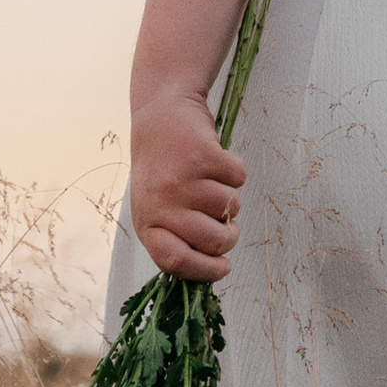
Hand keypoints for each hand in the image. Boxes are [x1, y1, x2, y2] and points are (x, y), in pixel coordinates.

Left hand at [130, 90, 245, 282]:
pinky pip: (239, 178)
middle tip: (225, 221)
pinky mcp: (203, 155)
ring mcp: (182, 180)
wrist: (160, 116)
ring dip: (230, 197)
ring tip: (210, 182)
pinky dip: (235, 170)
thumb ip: (176, 238)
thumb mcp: (157, 208)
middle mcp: (161, 204)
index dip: (205, 271)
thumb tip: (213, 267)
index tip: (223, 267)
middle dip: (230, 235)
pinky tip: (215, 161)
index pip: (175, 262)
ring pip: (231, 207)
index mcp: (147, 223)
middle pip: (214, 241)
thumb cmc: (162, 170)